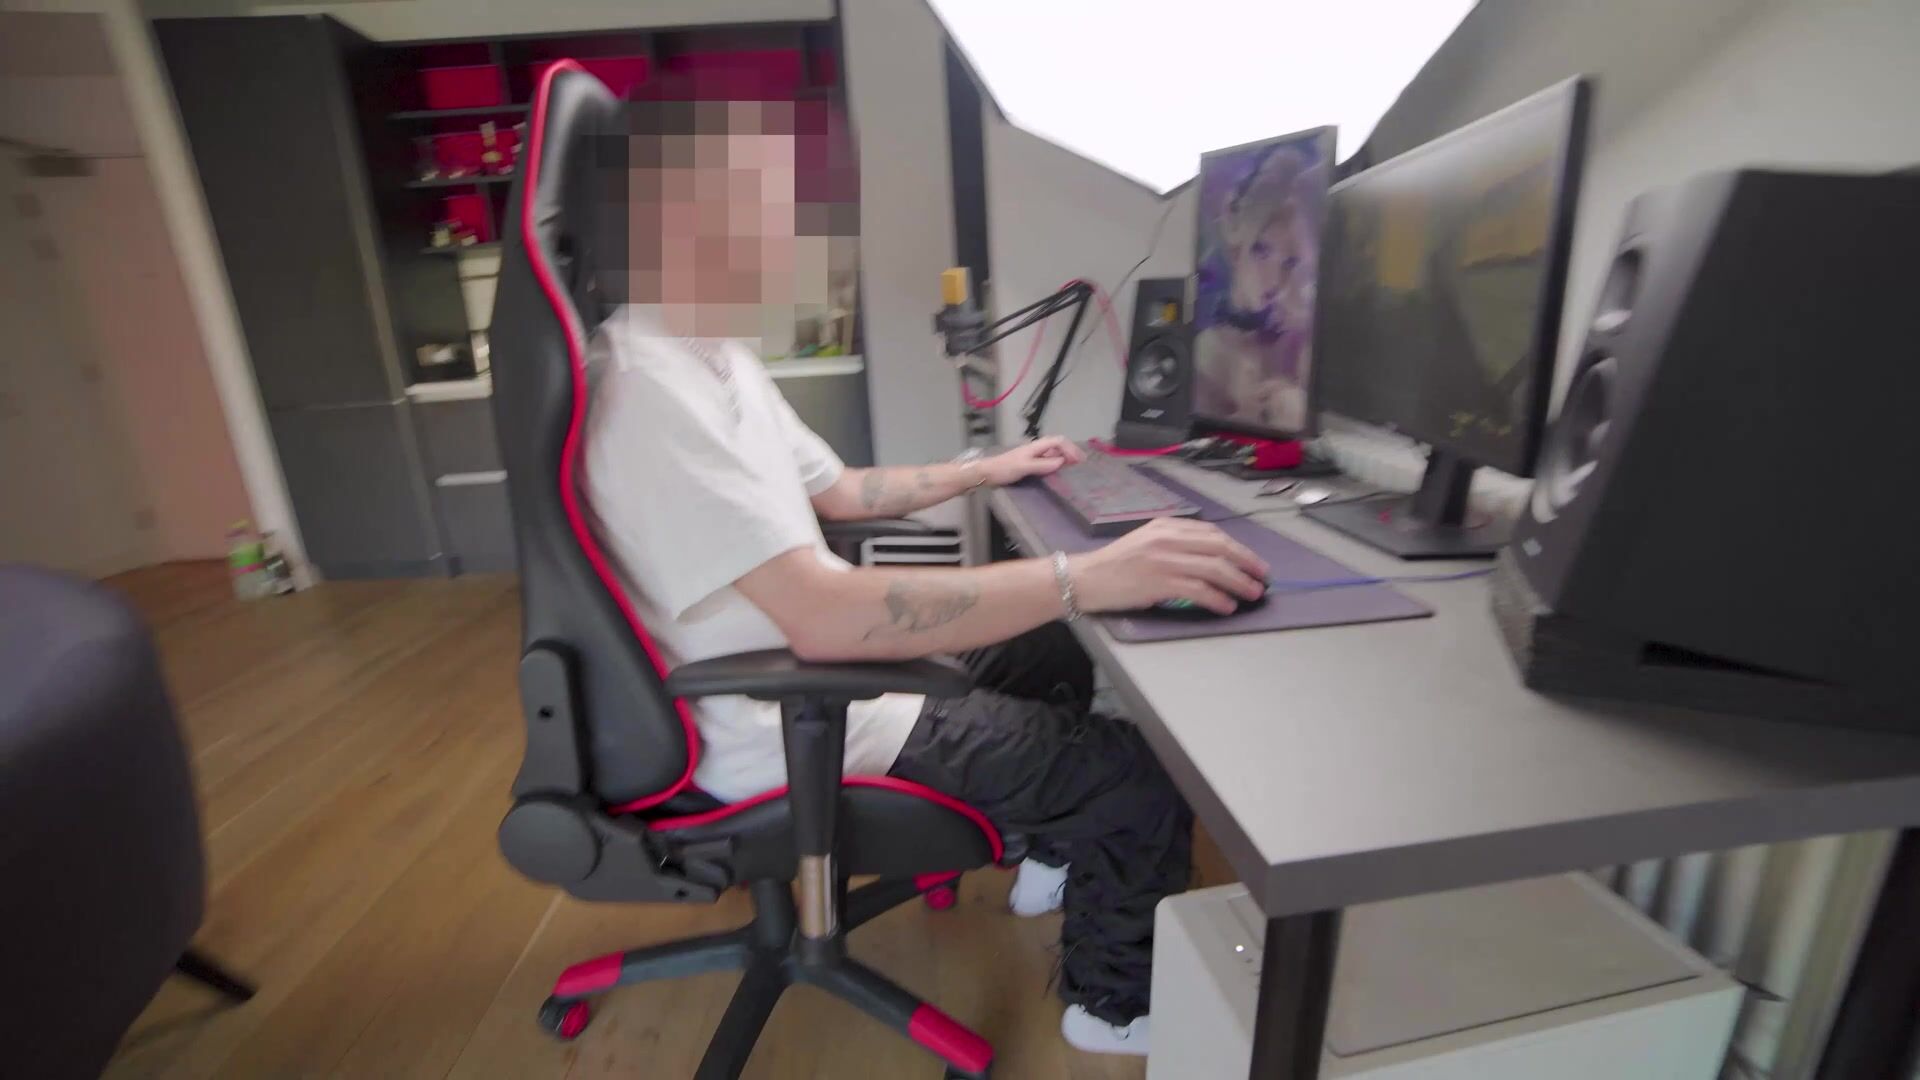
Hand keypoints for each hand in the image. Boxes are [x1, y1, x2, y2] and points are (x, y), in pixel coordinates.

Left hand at [978, 436, 1085, 485]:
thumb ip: (1042, 464)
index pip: (1058, 441)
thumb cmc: (1003, 469)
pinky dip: (1056, 463)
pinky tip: (1058, 471)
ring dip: (1064, 457)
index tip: (1079, 460)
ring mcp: (1032, 456)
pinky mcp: (1029, 463)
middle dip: (1070, 451)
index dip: (1070, 448)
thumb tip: (1061, 462)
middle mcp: (1036, 449)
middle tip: (1081, 463)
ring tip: (1074, 467)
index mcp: (1035, 446)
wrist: (985, 473)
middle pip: (1057, 445)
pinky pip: (1047, 460)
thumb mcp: (1023, 467)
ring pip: (1053, 452)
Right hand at [1070, 518, 1270, 615]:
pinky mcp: (1160, 582)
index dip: (1237, 548)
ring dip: (1239, 582)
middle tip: (1263, 576)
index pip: (1212, 534)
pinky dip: (1218, 598)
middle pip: (1219, 547)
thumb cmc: (1115, 565)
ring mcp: (1164, 560)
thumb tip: (1208, 559)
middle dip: (1246, 562)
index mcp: (1166, 525)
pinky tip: (1227, 606)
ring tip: (1252, 593)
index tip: (1252, 561)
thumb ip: (1174, 543)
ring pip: (1214, 568)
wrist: (1086, 578)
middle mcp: (1168, 538)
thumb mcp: (1146, 542)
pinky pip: (1199, 590)